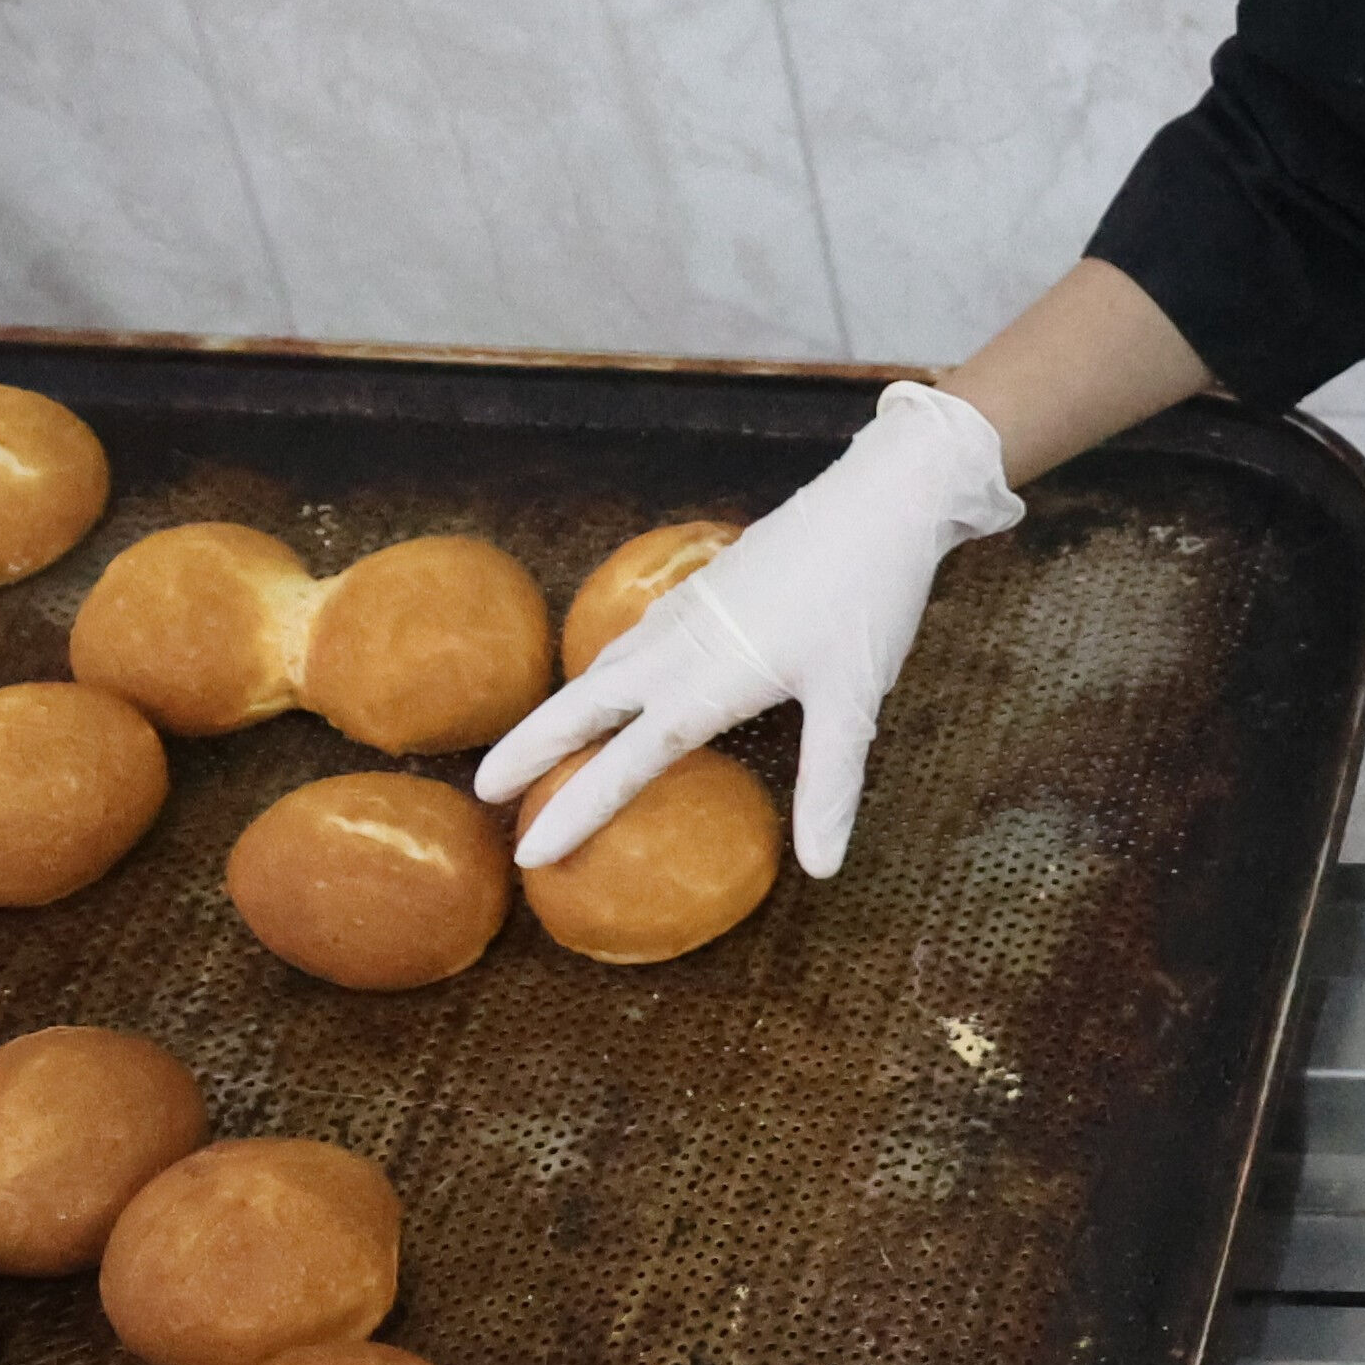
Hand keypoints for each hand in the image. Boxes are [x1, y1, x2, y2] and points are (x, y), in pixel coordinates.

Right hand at [478, 379, 1022, 874]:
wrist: (881, 497)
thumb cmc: (869, 595)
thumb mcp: (855, 699)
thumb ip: (830, 784)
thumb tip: (821, 867)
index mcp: (708, 680)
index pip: (624, 760)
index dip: (576, 808)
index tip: (528, 851)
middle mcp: (681, 645)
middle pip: (582, 704)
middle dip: (530, 749)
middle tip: (483, 788)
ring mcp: (688, 610)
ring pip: (605, 668)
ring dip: (564, 710)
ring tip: (535, 745)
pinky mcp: (706, 587)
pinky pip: (634, 638)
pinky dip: (606, 670)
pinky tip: (615, 675)